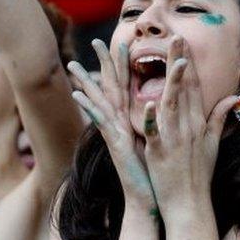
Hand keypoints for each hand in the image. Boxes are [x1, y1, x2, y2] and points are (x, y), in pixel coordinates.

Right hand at [68, 40, 155, 209]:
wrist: (149, 198)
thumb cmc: (155, 172)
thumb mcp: (161, 140)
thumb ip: (161, 122)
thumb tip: (165, 108)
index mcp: (133, 120)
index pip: (128, 86)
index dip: (125, 65)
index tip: (123, 43)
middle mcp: (121, 124)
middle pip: (111, 88)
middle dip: (104, 64)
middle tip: (96, 40)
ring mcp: (115, 133)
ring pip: (100, 102)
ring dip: (87, 82)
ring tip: (73, 64)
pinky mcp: (114, 144)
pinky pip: (101, 123)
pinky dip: (90, 108)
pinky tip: (78, 95)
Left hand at [143, 36, 237, 218]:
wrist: (190, 204)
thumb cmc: (200, 175)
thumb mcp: (213, 144)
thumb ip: (219, 118)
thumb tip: (234, 97)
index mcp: (199, 123)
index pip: (195, 87)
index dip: (190, 64)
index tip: (185, 43)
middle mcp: (189, 127)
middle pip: (185, 88)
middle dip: (181, 61)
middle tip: (176, 36)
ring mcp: (175, 139)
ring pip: (172, 103)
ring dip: (171, 80)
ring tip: (170, 59)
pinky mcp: (160, 153)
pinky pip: (156, 132)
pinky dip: (153, 118)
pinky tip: (148, 103)